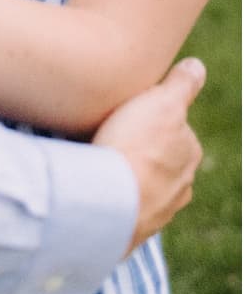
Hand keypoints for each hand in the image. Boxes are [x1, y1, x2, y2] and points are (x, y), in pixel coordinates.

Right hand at [93, 57, 204, 253]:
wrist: (110, 199)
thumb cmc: (136, 146)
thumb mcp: (161, 102)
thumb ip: (182, 85)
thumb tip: (197, 66)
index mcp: (189, 153)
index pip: (174, 128)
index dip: (150, 117)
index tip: (127, 112)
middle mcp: (181, 185)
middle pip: (160, 160)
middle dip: (141, 151)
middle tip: (111, 137)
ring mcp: (158, 210)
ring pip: (143, 186)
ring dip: (127, 177)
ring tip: (99, 166)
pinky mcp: (132, 227)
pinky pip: (123, 206)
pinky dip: (113, 197)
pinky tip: (96, 189)